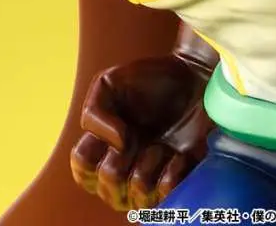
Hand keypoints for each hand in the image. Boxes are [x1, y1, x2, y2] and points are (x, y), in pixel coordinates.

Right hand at [69, 55, 212, 211]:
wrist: (193, 78)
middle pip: (107, 187)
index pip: (82, 169)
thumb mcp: (109, 83)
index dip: (94, 153)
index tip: (115, 130)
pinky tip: (179, 155)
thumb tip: (116, 145)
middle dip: (122, 159)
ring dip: (149, 165)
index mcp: (102, 146)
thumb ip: (94, 114)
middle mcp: (123, 169)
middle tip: (138, 134)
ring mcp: (151, 180)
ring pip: (136, 196)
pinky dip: (173, 173)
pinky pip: (166, 196)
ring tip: (161, 144)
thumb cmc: (150, 80)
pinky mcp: (180, 183)